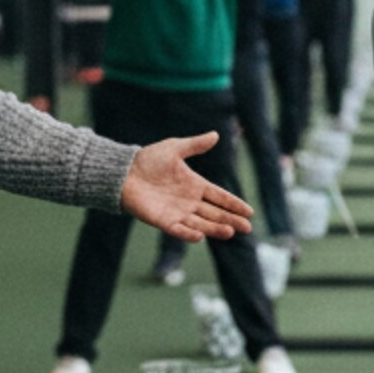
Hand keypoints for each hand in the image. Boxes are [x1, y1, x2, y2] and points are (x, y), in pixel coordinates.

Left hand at [122, 134, 253, 242]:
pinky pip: (179, 230)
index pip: (220, 197)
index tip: (249, 212)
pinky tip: (200, 237)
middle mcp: (190, 202)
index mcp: (195, 185)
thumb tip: (216, 135)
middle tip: (247, 228)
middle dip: (231, 220)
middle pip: (215, 213)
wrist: (124, 172)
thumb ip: (195, 145)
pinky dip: (189, 234)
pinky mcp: (163, 221)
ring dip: (215, 229)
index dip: (234, 204)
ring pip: (201, 224)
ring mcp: (178, 213)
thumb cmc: (148, 159)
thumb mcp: (174, 148)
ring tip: (230, 232)